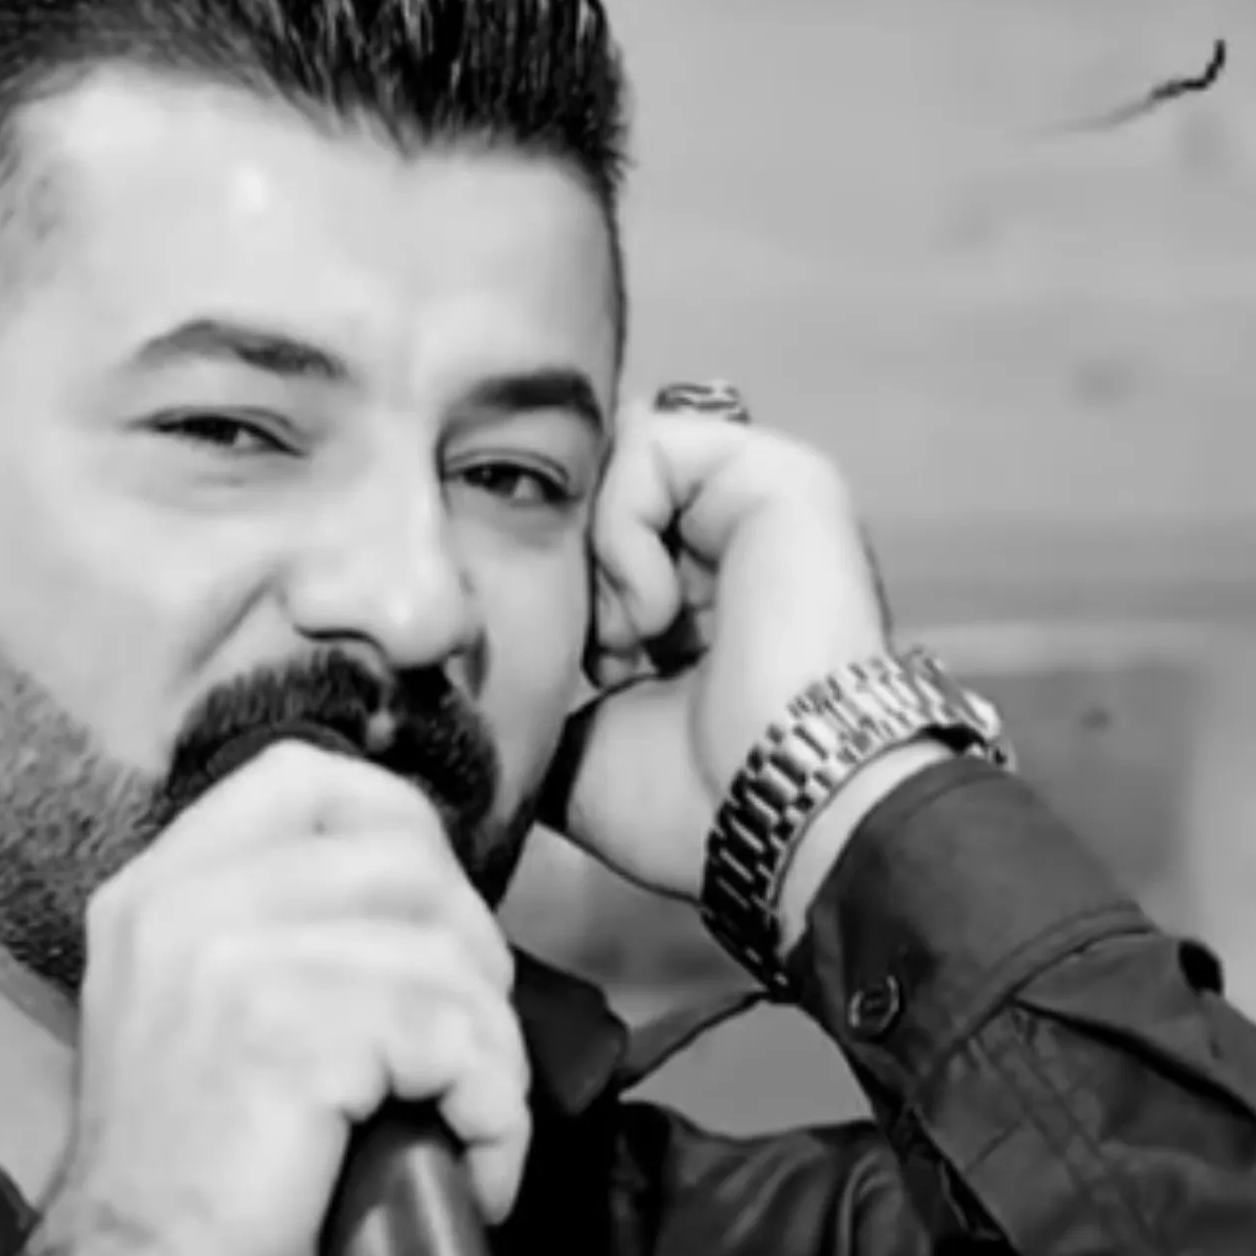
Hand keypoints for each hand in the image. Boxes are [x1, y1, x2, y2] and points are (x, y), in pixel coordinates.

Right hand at [8, 744, 529, 1255]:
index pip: (310, 781)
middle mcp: (183, 900)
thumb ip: (269, 940)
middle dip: (471, 957)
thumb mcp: (196, 1023)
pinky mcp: (292, 1030)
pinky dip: (493, 1112)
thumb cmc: (187, 1194)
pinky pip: (454, 1036)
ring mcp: (232, 956)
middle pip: (405, 855)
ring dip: (490, 1054)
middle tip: (465, 1058)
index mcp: (157, 889)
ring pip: (445, 954)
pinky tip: (473, 1169)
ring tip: (469, 1131)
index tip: (436, 937)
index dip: (408, 837)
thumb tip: (419, 912)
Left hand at [551, 398, 894, 905]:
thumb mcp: (587, 750)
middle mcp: (738, 551)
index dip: (568, 594)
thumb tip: (475, 701)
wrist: (775, 808)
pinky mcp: (780, 474)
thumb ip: (550, 695)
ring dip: (603, 560)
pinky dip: (626, 530)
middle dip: (577, 574)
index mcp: (706, 610)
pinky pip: (652, 446)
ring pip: (620, 472)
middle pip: (603, 499)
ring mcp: (762, 508)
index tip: (588, 675)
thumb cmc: (692, 804)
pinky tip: (658, 614)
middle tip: (606, 660)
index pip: (601, 545)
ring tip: (634, 642)